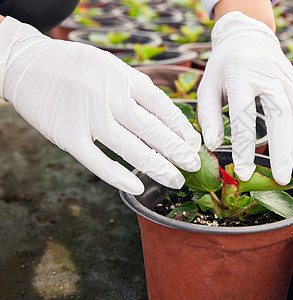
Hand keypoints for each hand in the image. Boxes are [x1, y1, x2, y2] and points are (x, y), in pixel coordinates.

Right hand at [0, 17, 200, 193]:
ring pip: (131, 148)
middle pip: (152, 130)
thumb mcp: (111, 67)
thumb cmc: (76, 67)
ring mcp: (89, 118)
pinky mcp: (69, 136)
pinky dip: (119, 177)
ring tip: (176, 180)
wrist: (27, 64)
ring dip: (158, 167)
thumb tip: (164, 120)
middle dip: (178, 151)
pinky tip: (138, 187)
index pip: (162, 106)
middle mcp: (110, 97)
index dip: (181, 128)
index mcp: (124, 78)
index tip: (194, 143)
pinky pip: (99, 162)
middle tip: (194, 165)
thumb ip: (136, 91)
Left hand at [197, 11, 292, 184]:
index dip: (244, 146)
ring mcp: (288, 78)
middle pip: (281, 114)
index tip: (244, 172)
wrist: (248, 37)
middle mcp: (268, 75)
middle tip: (281, 178)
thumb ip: (209, 117)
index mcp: (240, 75)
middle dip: (283, 150)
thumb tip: (214, 146)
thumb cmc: (223, 67)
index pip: (244, 114)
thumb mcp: (207, 87)